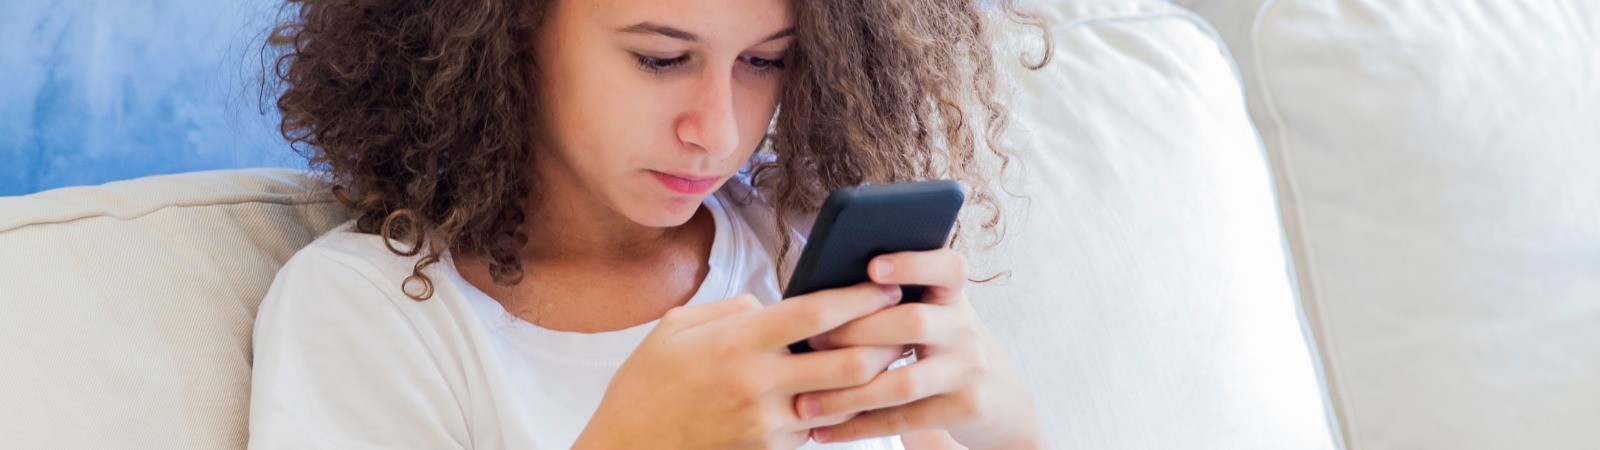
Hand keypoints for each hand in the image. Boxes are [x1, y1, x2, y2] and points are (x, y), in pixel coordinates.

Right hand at [572, 283, 908, 449]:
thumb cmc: (648, 384)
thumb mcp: (677, 328)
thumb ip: (732, 310)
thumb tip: (774, 305)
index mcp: (736, 343)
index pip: (816, 314)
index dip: (860, 298)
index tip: (887, 287)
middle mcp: (758, 385)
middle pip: (848, 363)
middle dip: (886, 342)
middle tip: (905, 326)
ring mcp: (766, 424)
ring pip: (843, 401)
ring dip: (871, 380)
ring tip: (890, 357)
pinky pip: (819, 427)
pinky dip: (839, 409)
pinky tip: (851, 393)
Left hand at [797, 249, 1043, 449]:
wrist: (1002, 401)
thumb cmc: (945, 350)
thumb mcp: (938, 317)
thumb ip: (897, 305)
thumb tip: (821, 297)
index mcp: (953, 298)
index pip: (947, 267)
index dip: (913, 263)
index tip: (873, 266)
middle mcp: (965, 330)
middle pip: (912, 323)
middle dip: (857, 332)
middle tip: (812, 342)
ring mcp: (968, 370)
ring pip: (903, 382)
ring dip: (848, 395)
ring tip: (805, 403)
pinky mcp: (965, 408)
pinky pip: (904, 420)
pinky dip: (859, 428)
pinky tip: (824, 432)